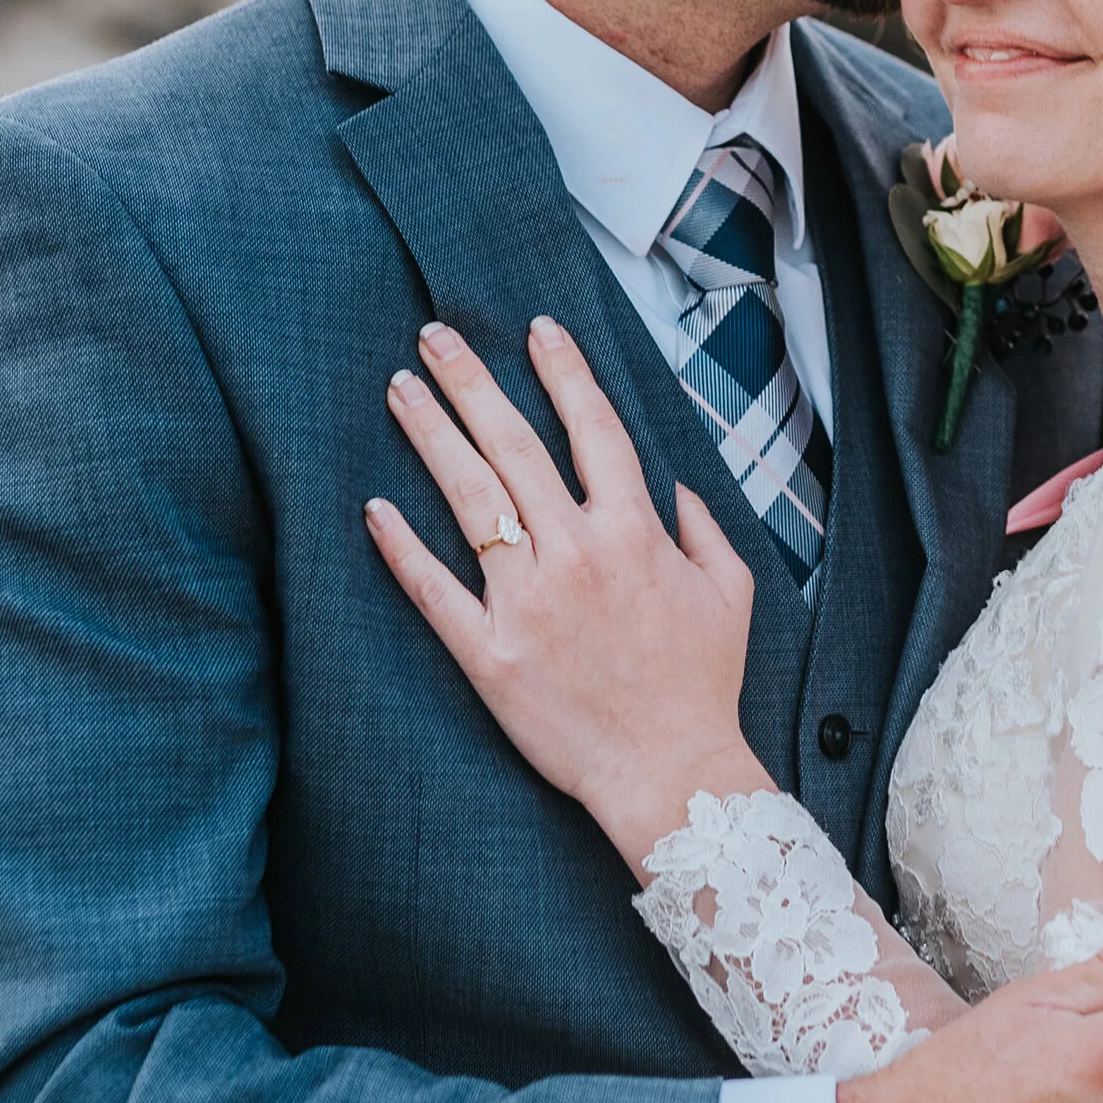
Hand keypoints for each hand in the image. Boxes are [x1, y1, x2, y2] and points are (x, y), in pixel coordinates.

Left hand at [366, 315, 762, 860]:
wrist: (670, 772)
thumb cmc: (701, 685)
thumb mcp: (729, 593)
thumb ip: (703, 528)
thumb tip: (675, 487)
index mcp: (635, 533)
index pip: (593, 429)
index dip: (564, 372)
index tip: (536, 330)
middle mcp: (578, 556)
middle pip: (515, 446)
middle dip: (471, 382)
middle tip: (434, 337)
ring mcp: (528, 604)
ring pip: (470, 499)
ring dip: (431, 435)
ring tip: (400, 389)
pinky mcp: (491, 654)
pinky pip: (435, 590)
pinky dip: (401, 546)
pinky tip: (374, 507)